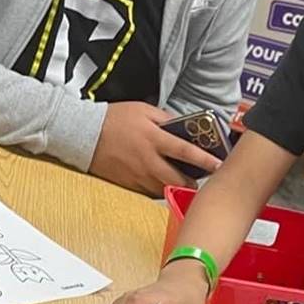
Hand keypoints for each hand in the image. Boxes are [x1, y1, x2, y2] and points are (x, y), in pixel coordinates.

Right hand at [89, 101, 221, 195]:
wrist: (83, 134)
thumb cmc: (114, 119)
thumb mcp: (143, 111)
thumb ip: (166, 120)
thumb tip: (184, 127)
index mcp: (154, 139)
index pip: (187, 152)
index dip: (206, 160)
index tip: (219, 165)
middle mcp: (148, 161)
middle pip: (179, 180)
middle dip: (193, 182)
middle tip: (199, 179)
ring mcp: (137, 176)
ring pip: (165, 190)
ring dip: (175, 187)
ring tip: (180, 180)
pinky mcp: (128, 185)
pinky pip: (149, 193)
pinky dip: (158, 189)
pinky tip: (159, 182)